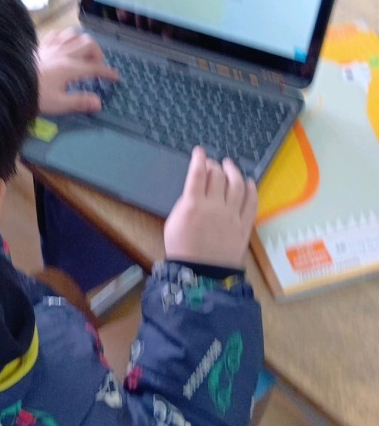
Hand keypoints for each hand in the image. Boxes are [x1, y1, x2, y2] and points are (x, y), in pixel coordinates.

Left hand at [36, 28, 117, 114]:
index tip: (115, 77)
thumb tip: (98, 102)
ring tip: (83, 53)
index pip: (95, 67)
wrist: (8, 83)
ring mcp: (51, 46)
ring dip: (82, 42)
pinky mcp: (40, 45)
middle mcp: (63, 52)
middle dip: (98, 53)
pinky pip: (57, 33)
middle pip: (88, 44)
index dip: (107, 72)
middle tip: (97, 66)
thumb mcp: (58, 104)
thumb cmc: (34, 96)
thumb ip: (79, 102)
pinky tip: (64, 45)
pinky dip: (65, 37)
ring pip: (74, 34)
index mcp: (70, 67)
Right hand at [163, 147, 257, 267]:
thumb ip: (185, 203)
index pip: (197, 173)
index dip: (199, 159)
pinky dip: (251, 189)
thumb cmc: (182, 249)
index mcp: (193, 204)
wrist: (202, 273)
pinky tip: (250, 182)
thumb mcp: (173, 223)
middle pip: (218, 176)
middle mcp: (214, 206)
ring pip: (237, 185)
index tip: (200, 152)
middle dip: (215, 165)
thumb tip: (196, 191)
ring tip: (230, 166)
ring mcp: (232, 215)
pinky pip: (251, 202)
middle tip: (213, 164)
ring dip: (234, 171)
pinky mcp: (244, 225)